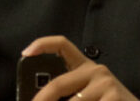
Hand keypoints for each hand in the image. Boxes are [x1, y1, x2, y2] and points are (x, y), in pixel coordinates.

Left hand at [24, 36, 138, 100]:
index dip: (42, 44)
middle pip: (57, 84)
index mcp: (86, 67)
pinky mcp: (114, 98)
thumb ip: (68, 90)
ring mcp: (106, 84)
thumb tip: (39, 98)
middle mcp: (96, 71)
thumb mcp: (88, 93)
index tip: (26, 53)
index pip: (62, 45)